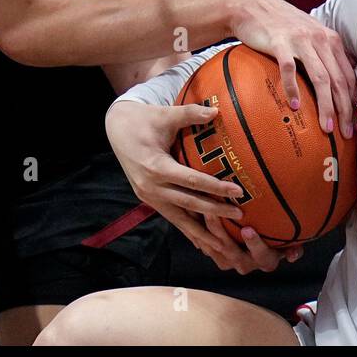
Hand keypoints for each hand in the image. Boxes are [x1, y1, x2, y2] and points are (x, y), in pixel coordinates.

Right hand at [105, 100, 245, 254]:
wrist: (117, 129)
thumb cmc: (145, 120)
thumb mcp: (166, 114)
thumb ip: (190, 113)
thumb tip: (216, 111)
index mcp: (156, 166)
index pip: (191, 181)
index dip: (215, 187)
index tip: (238, 192)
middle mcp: (151, 186)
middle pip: (188, 203)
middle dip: (214, 212)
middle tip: (239, 215)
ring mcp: (148, 196)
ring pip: (179, 218)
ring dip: (201, 232)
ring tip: (222, 245)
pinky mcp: (149, 199)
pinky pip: (171, 217)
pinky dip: (187, 229)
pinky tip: (202, 243)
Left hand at [194, 213, 303, 274]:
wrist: (258, 245)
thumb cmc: (278, 237)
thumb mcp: (289, 242)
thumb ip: (294, 247)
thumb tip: (294, 254)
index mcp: (266, 260)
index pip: (262, 255)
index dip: (254, 244)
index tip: (248, 230)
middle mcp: (247, 264)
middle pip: (232, 253)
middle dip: (222, 234)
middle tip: (215, 215)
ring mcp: (230, 262)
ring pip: (216, 249)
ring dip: (208, 231)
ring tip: (204, 211)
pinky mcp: (217, 256)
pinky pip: (207, 246)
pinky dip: (201, 233)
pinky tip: (196, 215)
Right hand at [229, 0, 356, 139]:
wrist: (253, 5)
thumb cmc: (281, 24)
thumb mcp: (309, 34)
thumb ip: (323, 54)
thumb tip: (333, 85)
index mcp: (330, 39)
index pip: (348, 75)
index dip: (353, 101)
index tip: (353, 121)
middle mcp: (320, 39)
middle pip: (338, 80)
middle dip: (344, 109)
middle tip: (345, 132)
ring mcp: (300, 41)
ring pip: (320, 78)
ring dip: (325, 105)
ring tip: (326, 126)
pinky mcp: (280, 43)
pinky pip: (290, 69)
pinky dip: (294, 89)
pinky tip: (295, 106)